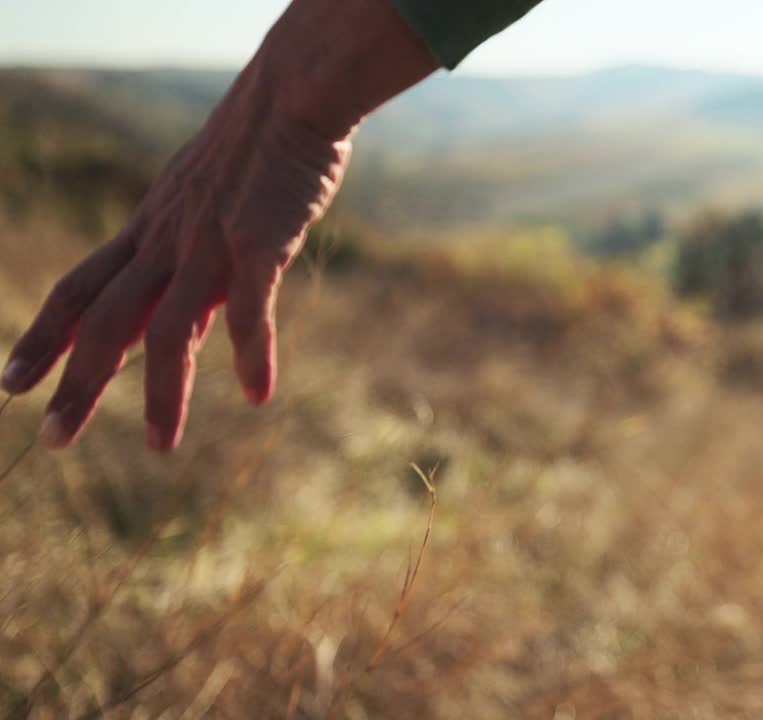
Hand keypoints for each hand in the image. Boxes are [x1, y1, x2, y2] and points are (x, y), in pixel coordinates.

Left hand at [1, 0, 436, 450]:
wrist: (292, 96)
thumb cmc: (256, 150)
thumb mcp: (206, 205)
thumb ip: (193, 264)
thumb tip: (192, 325)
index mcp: (149, 231)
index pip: (79, 290)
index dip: (42, 339)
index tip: (11, 383)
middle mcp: (165, 242)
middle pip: (104, 321)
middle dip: (78, 383)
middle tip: (53, 438)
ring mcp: (207, 245)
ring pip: (170, 331)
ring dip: (163, 395)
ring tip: (161, 448)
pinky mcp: (257, 245)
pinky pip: (248, 313)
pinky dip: (252, 357)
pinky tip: (259, 394)